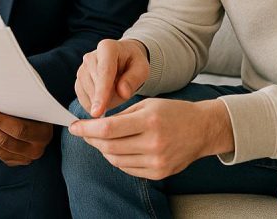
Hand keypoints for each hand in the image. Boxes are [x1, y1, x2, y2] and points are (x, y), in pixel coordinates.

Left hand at [0, 107, 53, 166]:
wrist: (43, 121)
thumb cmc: (36, 107)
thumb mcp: (33, 103)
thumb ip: (19, 101)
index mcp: (44, 133)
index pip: (20, 129)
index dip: (1, 121)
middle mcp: (36, 149)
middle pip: (5, 140)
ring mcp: (25, 157)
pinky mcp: (15, 161)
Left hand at [67, 97, 232, 179]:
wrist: (202, 130)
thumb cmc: (173, 112)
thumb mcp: (148, 104)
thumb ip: (122, 114)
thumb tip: (94, 124)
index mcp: (149, 121)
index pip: (108, 129)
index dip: (86, 129)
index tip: (74, 126)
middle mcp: (153, 143)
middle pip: (109, 146)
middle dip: (91, 139)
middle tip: (83, 132)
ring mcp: (157, 161)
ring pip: (116, 160)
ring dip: (103, 150)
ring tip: (101, 139)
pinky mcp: (159, 173)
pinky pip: (128, 169)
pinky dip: (118, 159)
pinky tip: (118, 148)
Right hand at [75, 39, 149, 116]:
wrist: (123, 59)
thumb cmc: (132, 63)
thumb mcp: (142, 69)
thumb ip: (134, 79)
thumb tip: (123, 93)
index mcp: (107, 48)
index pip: (104, 73)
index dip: (101, 93)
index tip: (98, 112)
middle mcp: (90, 56)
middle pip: (95, 85)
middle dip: (108, 98)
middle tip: (123, 94)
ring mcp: (82, 68)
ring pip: (87, 93)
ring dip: (102, 101)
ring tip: (116, 93)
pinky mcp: (79, 80)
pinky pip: (83, 98)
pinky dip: (94, 104)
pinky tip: (104, 100)